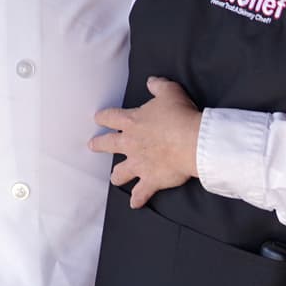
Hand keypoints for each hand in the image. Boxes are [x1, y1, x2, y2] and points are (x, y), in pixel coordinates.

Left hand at [90, 76, 203, 208]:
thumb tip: (151, 82)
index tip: (97, 118)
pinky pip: (140, 193)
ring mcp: (139, 164)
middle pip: (107, 144)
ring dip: (118, 175)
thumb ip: (158, 86)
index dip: (102, 117)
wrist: (192, 142)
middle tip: (93, 145)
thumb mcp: (170, 92)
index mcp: (132, 121)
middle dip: (98, 145)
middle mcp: (130, 143)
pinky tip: (135, 203)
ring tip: (115, 177)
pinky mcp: (150, 180)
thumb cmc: (180, 115)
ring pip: (120, 172)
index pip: (109, 117)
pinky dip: (138, 199)